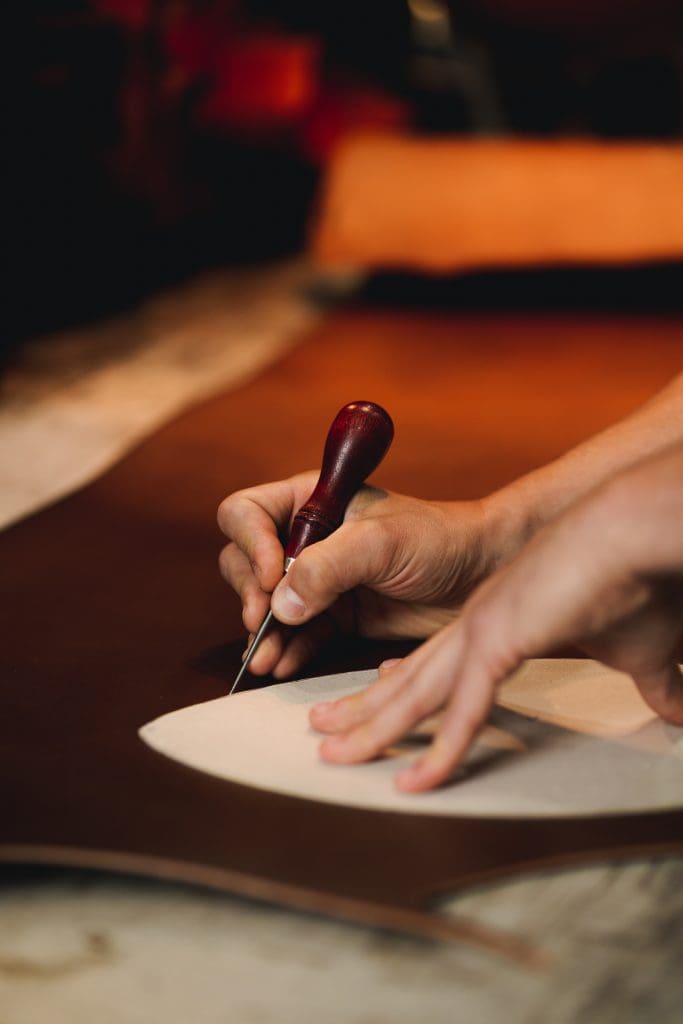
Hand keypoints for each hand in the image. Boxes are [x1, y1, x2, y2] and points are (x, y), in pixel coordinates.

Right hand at [218, 471, 521, 678]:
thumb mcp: (381, 543)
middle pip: (245, 560)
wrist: (481, 576)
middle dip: (250, 592)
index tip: (271, 575)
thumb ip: (327, 566)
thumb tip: (279, 602)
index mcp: (310, 501)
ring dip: (263, 630)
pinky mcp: (336, 615)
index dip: (250, 543)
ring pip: (267, 603)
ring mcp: (319, 579)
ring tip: (264, 658)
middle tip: (263, 619)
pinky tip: (283, 665)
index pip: (248, 512)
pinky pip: (297, 634)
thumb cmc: (438, 539)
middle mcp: (307, 537)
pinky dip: (287, 649)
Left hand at [311, 447, 682, 791]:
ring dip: (374, 730)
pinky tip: (415, 782)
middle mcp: (475, 623)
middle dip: (363, 710)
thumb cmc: (635, 583)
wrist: (635, 532)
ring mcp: (481, 631)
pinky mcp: (499, 642)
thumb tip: (678, 709)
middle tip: (324, 736)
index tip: (372, 707)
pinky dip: (440, 751)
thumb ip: (650, 682)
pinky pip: (464, 711)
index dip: (399, 685)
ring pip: (415, 694)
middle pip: (408, 677)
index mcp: (494, 618)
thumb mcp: (637, 650)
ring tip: (334, 756)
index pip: (434, 660)